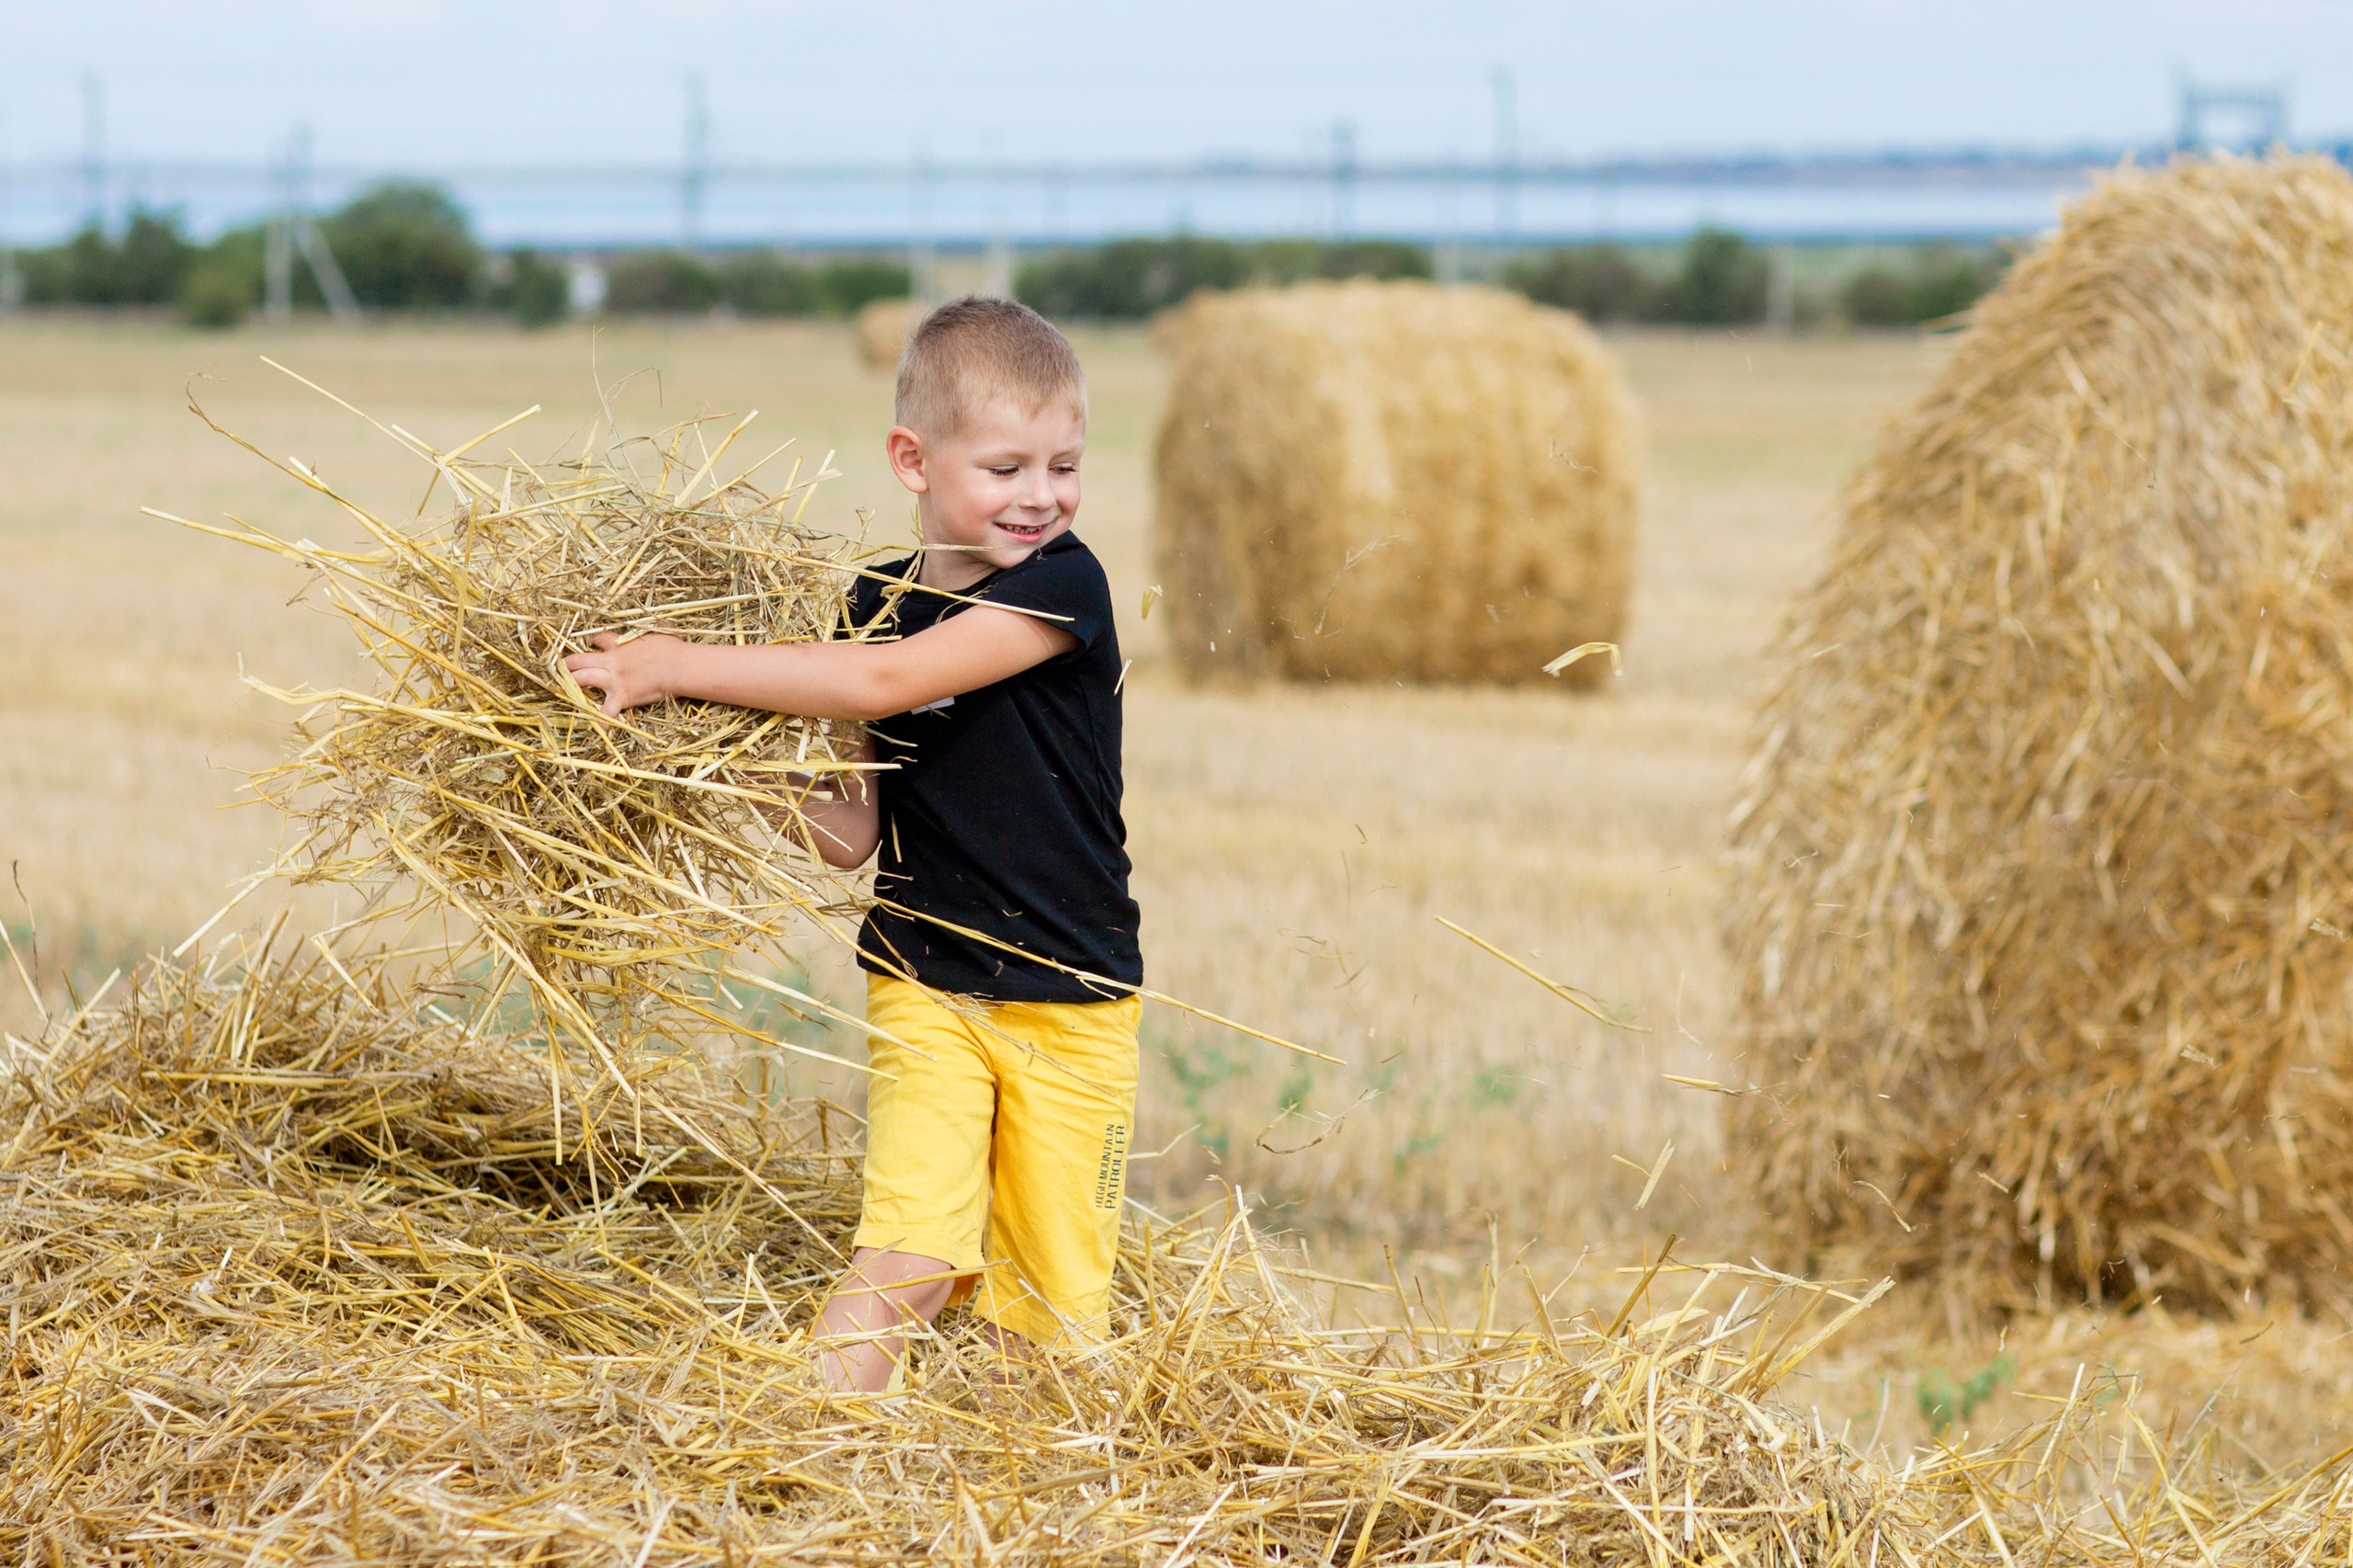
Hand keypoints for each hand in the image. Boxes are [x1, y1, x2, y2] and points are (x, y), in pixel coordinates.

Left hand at [563, 631, 685, 717]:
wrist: (678, 666)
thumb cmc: (674, 648)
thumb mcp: (662, 632)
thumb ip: (658, 629)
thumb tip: (665, 626)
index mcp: (619, 645)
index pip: (598, 639)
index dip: (591, 641)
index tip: (589, 643)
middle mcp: (611, 661)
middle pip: (579, 660)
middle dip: (567, 665)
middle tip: (559, 670)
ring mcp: (614, 679)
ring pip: (582, 679)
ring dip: (570, 684)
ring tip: (559, 690)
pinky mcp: (622, 696)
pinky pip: (607, 711)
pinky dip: (602, 722)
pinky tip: (597, 732)